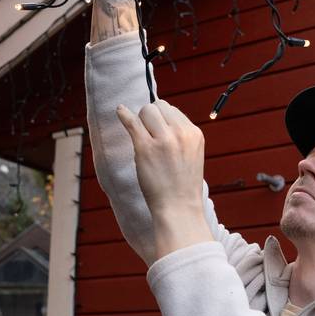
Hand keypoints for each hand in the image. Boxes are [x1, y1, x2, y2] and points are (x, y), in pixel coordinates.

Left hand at [117, 100, 212, 259]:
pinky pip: (132, 122)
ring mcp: (162, 140)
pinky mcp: (145, 148)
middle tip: (150, 138)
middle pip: (158, 107)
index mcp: (194, 134)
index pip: (173, 110)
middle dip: (151, 118)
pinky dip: (124, 115)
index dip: (163, 120)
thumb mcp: (191, 154)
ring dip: (141, 121)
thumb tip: (160, 114)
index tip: (159, 133)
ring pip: (146, 111)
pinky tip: (120, 111)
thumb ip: (180, 135)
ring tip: (143, 141)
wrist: (178, 208)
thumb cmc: (182, 185)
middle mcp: (180, 133)